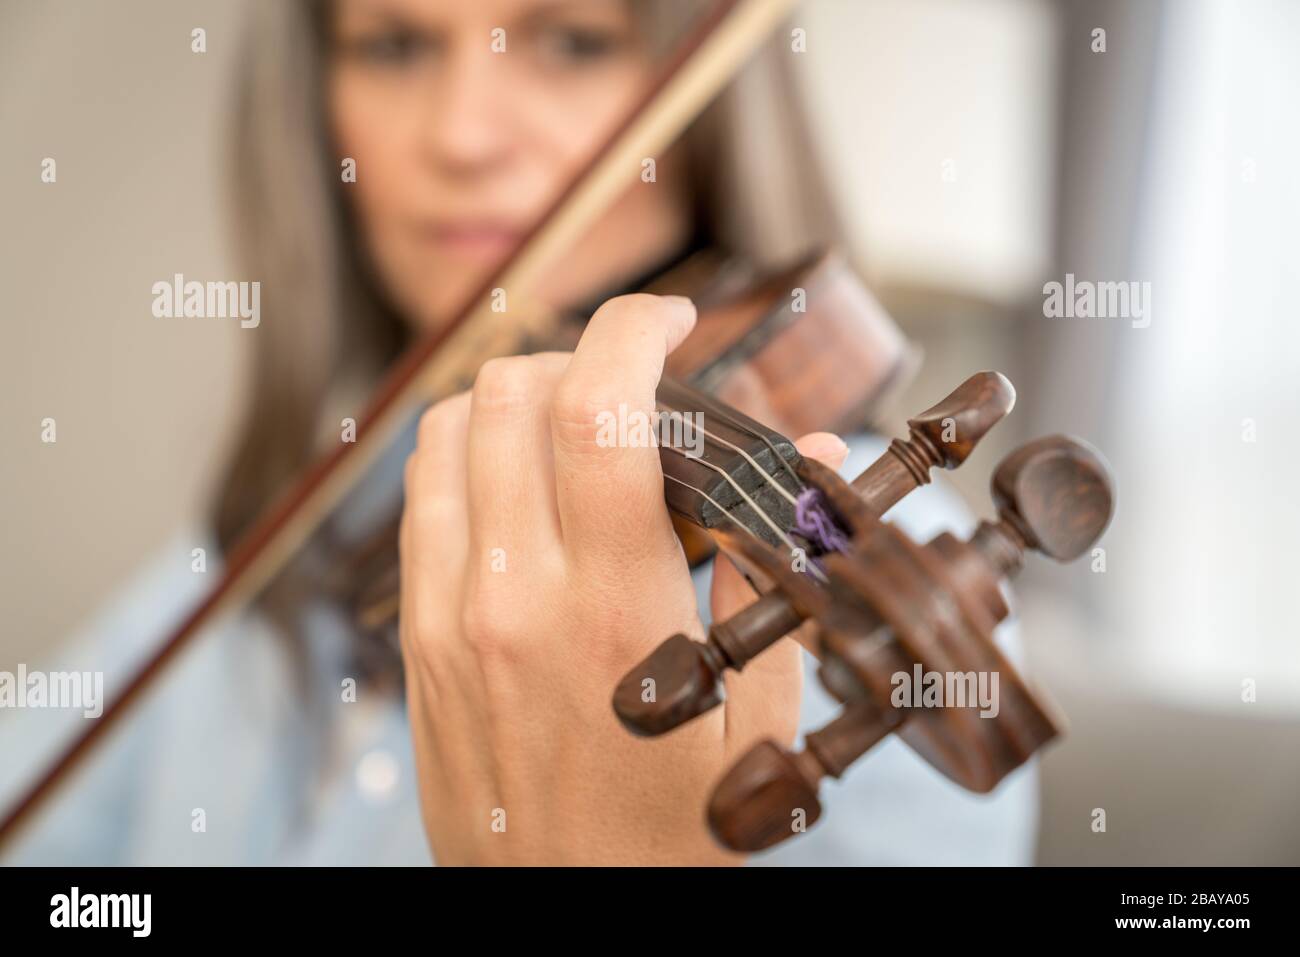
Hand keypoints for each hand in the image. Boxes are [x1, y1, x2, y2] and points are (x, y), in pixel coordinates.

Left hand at [399, 294, 848, 864]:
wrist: (566, 924)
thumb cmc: (676, 838)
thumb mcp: (757, 717)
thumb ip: (778, 573)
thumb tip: (814, 460)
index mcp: (615, 612)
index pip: (599, 410)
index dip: (634, 328)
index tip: (674, 316)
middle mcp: (511, 598)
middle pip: (513, 394)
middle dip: (582, 354)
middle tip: (638, 384)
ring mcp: (446, 616)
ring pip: (449, 430)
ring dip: (518, 395)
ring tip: (580, 422)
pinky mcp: (414, 641)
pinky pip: (420, 499)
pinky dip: (468, 452)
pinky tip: (524, 481)